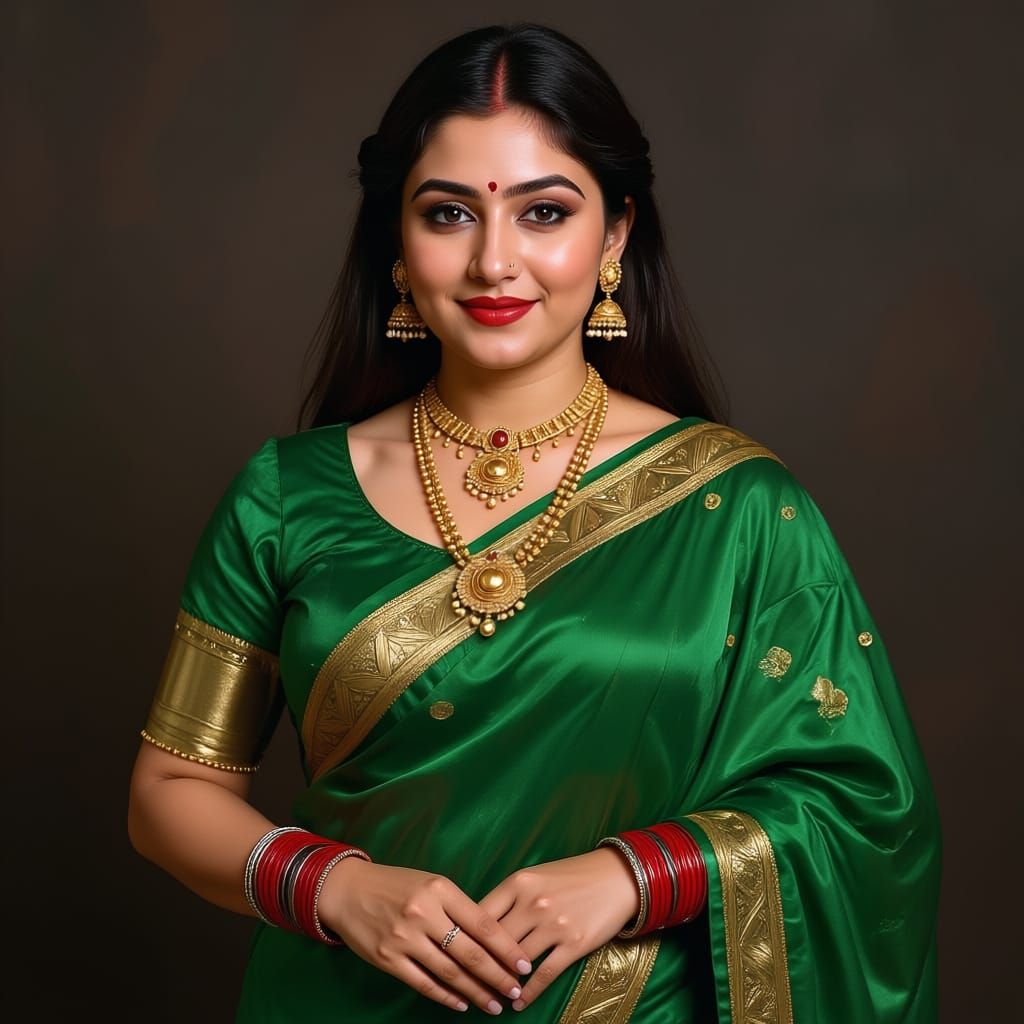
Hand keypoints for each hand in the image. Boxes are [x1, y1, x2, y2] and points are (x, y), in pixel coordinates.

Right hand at [318, 858, 532, 1014]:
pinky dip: (446, 997)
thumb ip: (458, 906)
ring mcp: (404, 938)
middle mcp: (424, 913)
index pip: (482, 923)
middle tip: (516, 991)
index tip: (524, 964)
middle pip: (469, 952)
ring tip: (494, 1004)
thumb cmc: (397, 885)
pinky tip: (462, 1003)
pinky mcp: (388, 959)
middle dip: (497, 975)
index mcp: (440, 889)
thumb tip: (492, 938)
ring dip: (475, 992)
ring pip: (449, 972)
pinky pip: (424, 983)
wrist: (348, 891)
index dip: (507, 947)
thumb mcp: (430, 882)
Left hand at [477, 848, 639, 1011]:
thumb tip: (479, 924)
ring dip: (501, 982)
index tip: (456, 956)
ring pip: (517, 962)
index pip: (480, 915)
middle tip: (467, 984)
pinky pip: (544, 975)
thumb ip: (509, 897)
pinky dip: (528, 993)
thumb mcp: (535, 876)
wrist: (616, 877)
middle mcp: (533, 903)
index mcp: (519, 883)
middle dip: (478, 966)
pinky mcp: (574, 944)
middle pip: (495, 942)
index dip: (464, 938)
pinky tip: (518, 1003)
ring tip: (489, 996)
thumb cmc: (571, 876)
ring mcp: (554, 925)